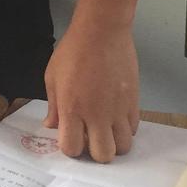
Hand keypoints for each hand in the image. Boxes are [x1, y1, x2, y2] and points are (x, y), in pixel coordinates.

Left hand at [44, 21, 138, 160]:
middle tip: (91, 138)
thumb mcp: (52, 77)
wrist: (102, 30)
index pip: (72, 149)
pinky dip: (125, 129)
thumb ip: (53, 106)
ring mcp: (118, 109)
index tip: (71, 137)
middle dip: (95, 152)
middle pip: (102, 155)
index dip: (71, 148)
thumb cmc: (73, 50)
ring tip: (106, 129)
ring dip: (113, 143)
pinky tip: (117, 117)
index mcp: (72, 109)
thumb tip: (52, 126)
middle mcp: (96, 114)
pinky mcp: (133, 101)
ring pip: (123, 147)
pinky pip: (134, 129)